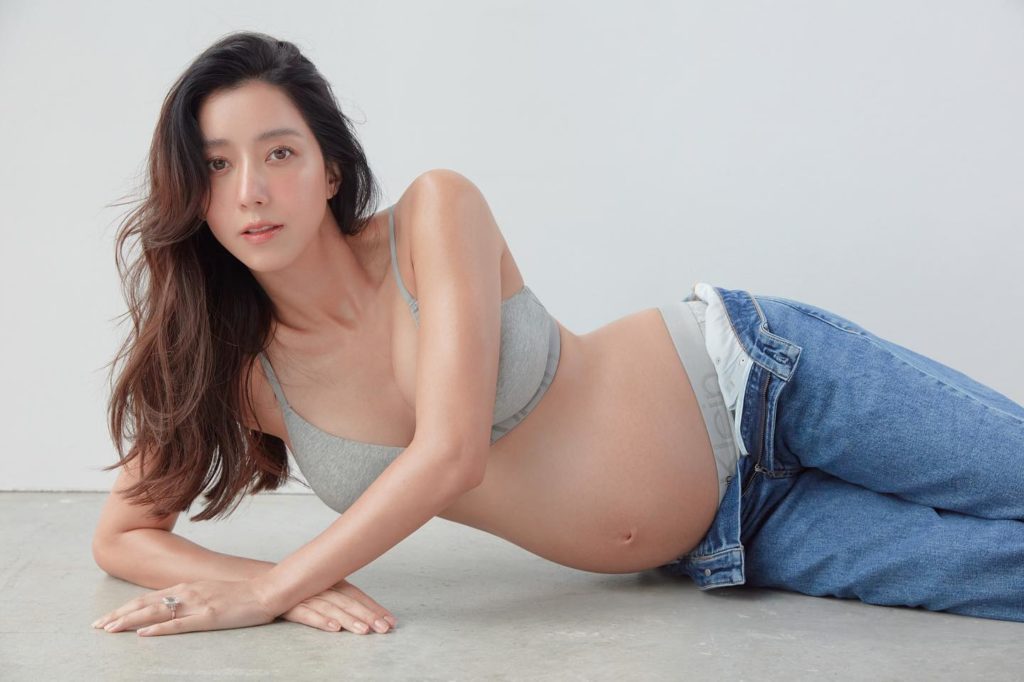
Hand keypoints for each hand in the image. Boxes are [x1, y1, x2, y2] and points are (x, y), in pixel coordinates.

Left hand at [91, 579, 276, 636]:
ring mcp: (197, 604)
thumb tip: (170, 607)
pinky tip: (144, 634)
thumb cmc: (240, 595)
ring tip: (110, 629)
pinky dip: (159, 629)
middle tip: (97, 626)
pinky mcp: (208, 617)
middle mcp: (187, 592)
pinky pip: (179, 625)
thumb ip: (190, 597)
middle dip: (118, 615)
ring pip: (156, 613)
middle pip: (145, 604)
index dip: (124, 608)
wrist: (266, 591)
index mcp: (186, 586)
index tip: (106, 618)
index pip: (148, 598)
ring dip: (130, 622)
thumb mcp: (210, 592)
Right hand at [279, 578, 397, 634]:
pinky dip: (322, 620)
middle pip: (349, 602)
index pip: (357, 596)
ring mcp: (306, 596)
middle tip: (385, 628)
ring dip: (350, 619)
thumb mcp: (321, 591)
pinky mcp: (289, 606)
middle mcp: (322, 588)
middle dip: (369, 615)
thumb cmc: (296, 590)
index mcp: (331, 583)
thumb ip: (340, 598)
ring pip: (332, 608)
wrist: (261, 585)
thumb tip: (364, 612)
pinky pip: (307, 614)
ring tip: (364, 630)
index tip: (391, 621)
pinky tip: (334, 628)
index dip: (374, 608)